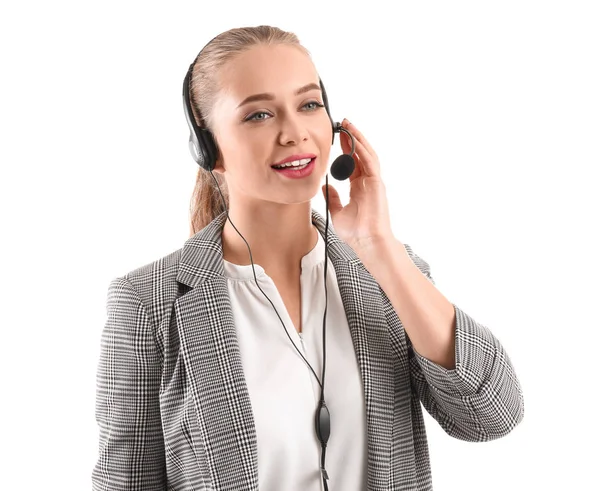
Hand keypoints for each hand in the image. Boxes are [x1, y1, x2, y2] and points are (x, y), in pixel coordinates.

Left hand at [321, 118, 394, 253]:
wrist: (367, 242)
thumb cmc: (356, 232)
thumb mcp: (337, 212)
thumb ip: (333, 198)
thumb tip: (325, 186)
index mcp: (358, 188)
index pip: (352, 164)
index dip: (346, 150)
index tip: (338, 138)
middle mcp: (367, 182)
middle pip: (360, 155)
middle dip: (352, 139)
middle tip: (343, 124)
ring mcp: (373, 182)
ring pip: (367, 154)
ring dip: (358, 138)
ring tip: (349, 125)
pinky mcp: (377, 183)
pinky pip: (370, 162)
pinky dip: (363, 149)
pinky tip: (356, 139)